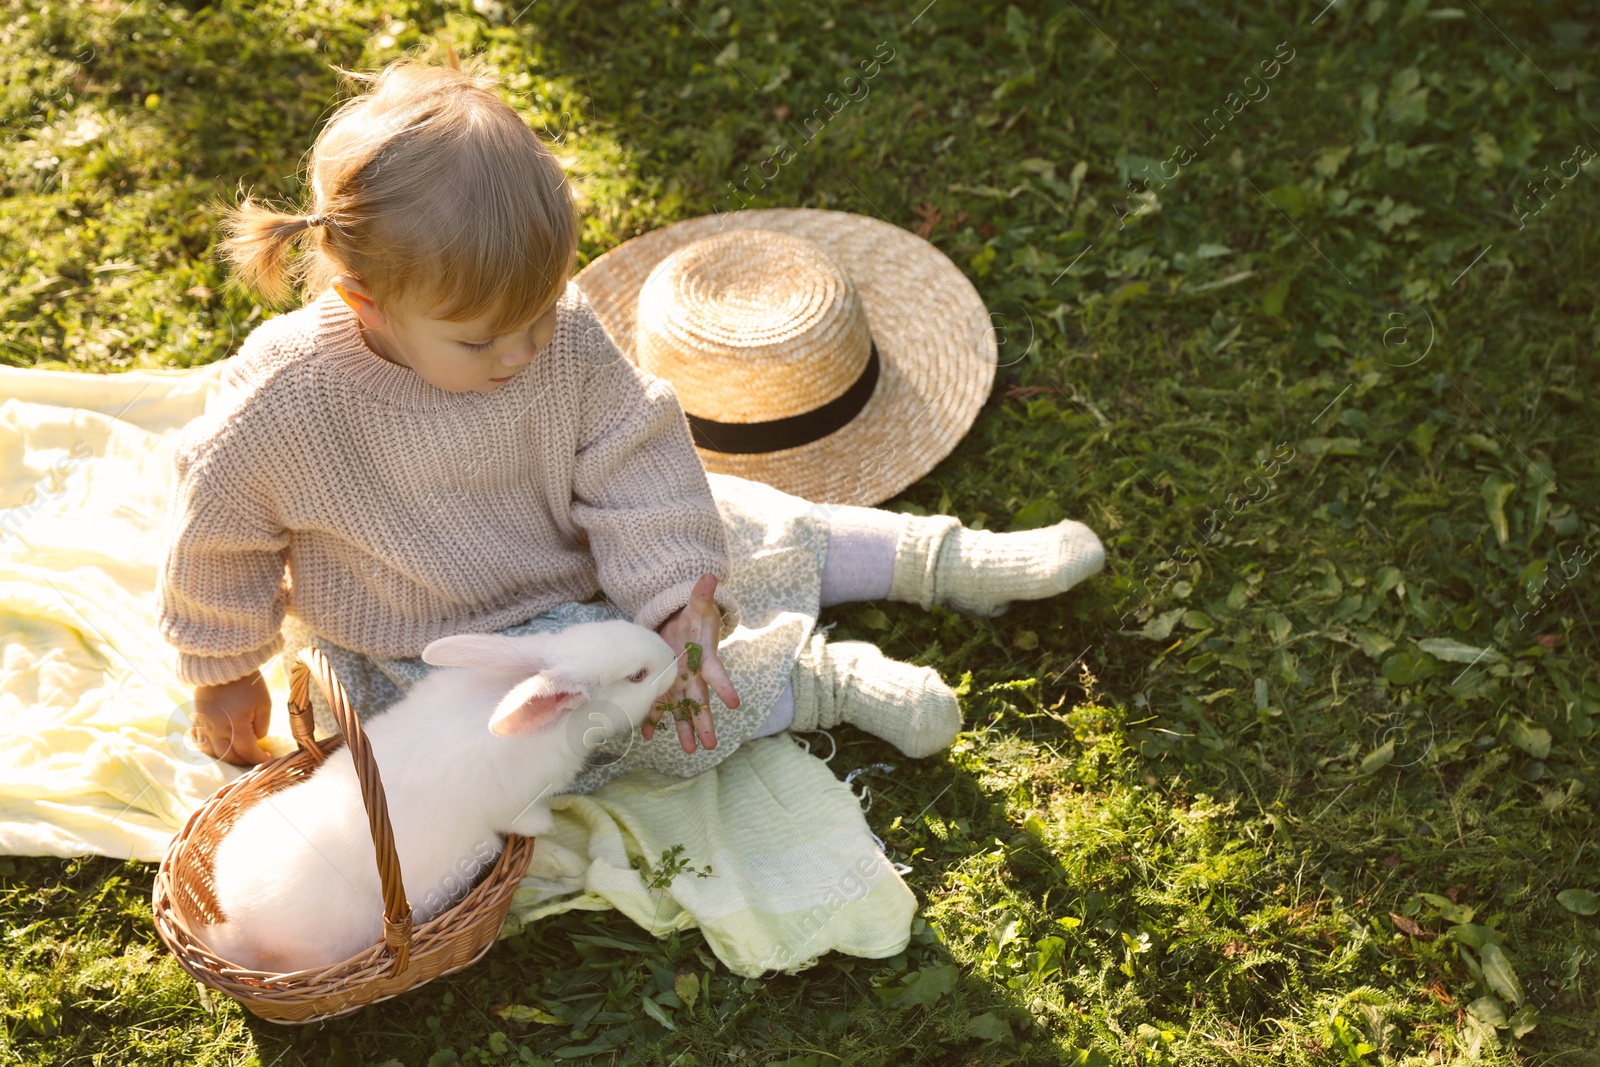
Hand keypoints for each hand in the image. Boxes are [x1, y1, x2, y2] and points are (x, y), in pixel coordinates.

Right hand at [191, 670, 273, 765]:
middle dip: (242, 761)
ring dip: (225, 756)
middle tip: (253, 758)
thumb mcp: (264, 703)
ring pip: (211, 751)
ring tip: (238, 753)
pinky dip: (208, 746)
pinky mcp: (197, 717)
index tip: (267, 758)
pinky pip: (199, 739)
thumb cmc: (248, 683)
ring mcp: (204, 723)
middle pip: (228, 755)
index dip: (258, 758)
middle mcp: (216, 728)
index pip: (247, 751)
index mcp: (235, 724)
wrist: (224, 664)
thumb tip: (257, 739)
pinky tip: (218, 746)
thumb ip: (262, 725)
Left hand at [649, 573, 739, 753]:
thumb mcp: (697, 606)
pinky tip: (648, 735)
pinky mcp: (663, 684)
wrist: (681, 627)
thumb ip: (701, 595)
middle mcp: (693, 675)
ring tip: (687, 751)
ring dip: (684, 729)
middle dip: (704, 722)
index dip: (726, 687)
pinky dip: (653, 719)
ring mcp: (678, 683)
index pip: (717, 673)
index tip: (735, 703)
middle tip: (711, 744)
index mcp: (704, 658)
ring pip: (682, 710)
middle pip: (700, 701)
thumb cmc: (693, 618)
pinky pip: (658, 704)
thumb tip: (710, 575)